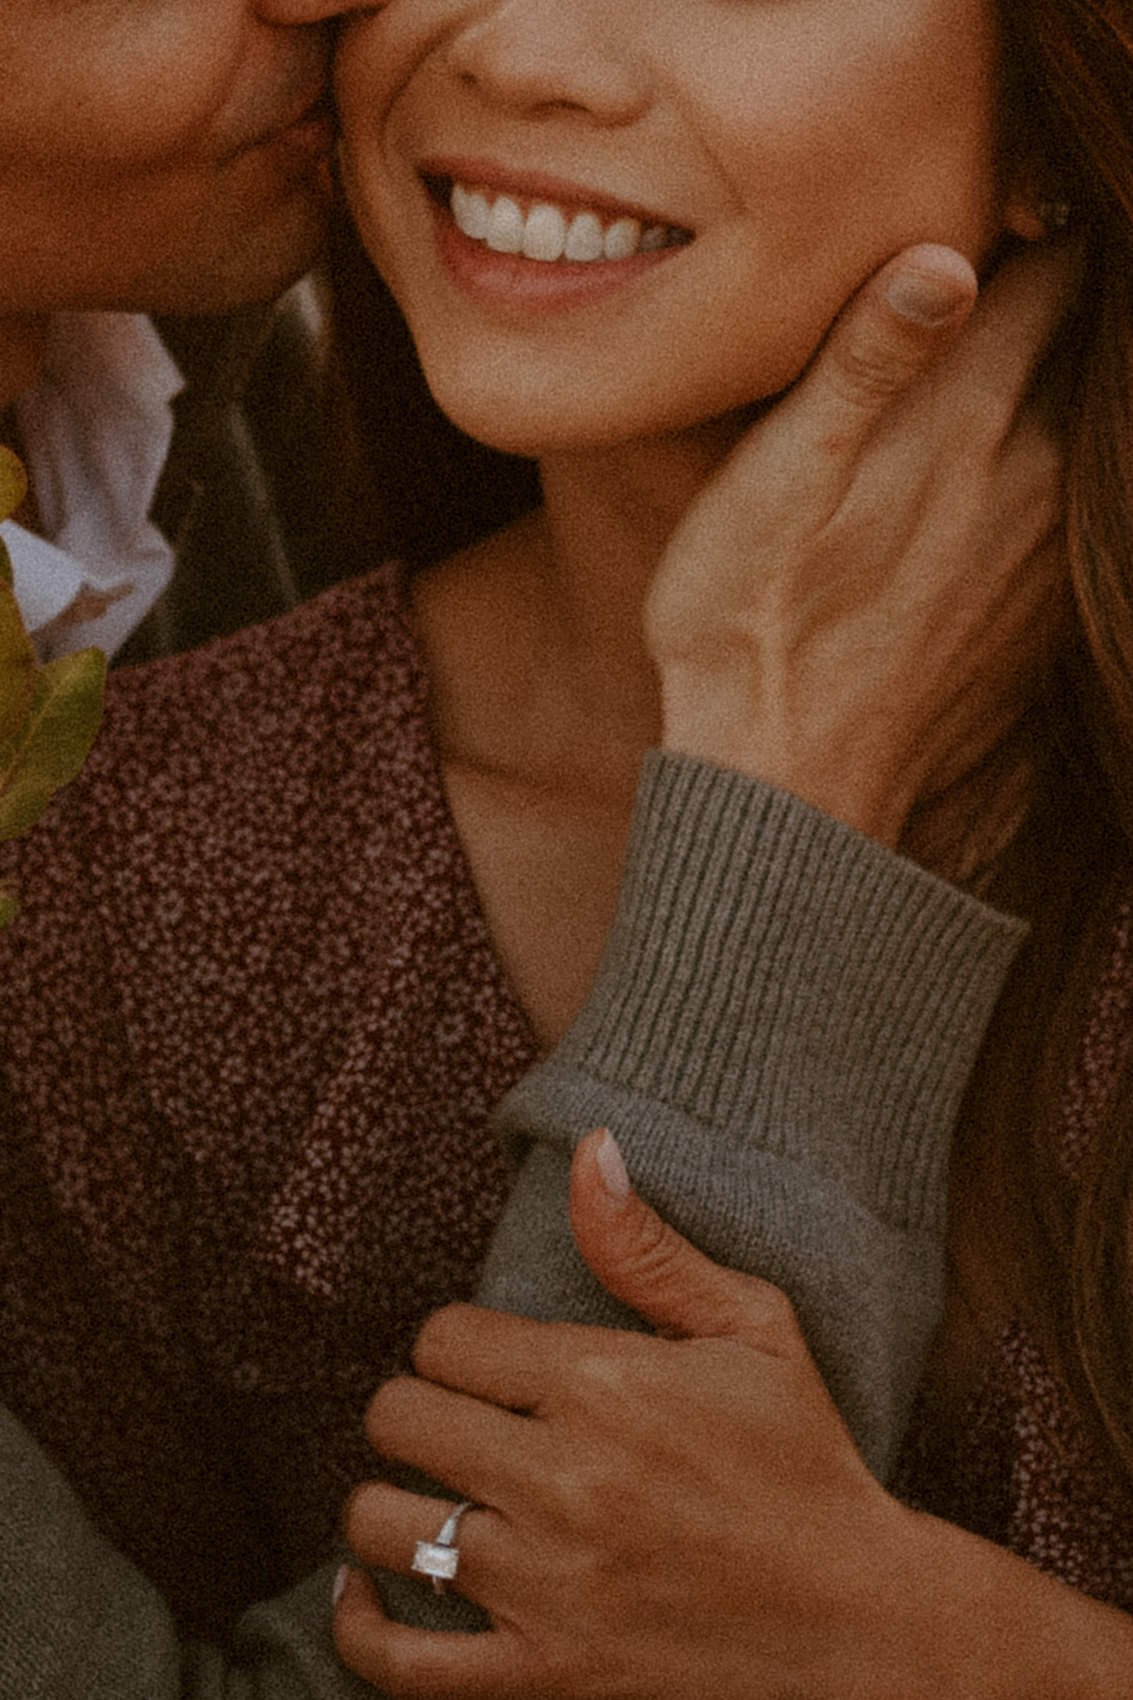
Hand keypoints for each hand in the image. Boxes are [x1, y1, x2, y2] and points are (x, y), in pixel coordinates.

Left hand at [336, 1133, 951, 1699]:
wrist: (858, 1623)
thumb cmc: (803, 1460)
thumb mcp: (750, 1330)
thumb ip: (648, 1247)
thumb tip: (588, 1149)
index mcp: (605, 1383)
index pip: (445, 1338)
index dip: (455, 1342)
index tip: (484, 1361)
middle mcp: (562, 1479)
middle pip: (399, 1416)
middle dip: (417, 1406)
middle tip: (457, 1419)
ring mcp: (546, 1585)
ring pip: (382, 1522)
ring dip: (391, 1500)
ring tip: (430, 1489)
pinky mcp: (542, 1676)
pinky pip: (399, 1660)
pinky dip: (359, 1621)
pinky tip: (367, 1582)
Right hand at [647, 242, 1074, 853]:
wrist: (785, 792)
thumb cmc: (750, 631)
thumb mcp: (774, 485)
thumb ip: (863, 365)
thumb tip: (947, 255)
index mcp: (970, 420)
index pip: (1052, 273)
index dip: (1024, 234)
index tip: (980, 224)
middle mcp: (1039, 476)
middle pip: (1082, 345)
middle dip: (1041, 309)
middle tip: (971, 307)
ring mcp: (1051, 555)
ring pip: (1082, 430)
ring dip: (1043, 400)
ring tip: (960, 411)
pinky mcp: (1042, 621)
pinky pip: (1070, 522)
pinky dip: (1039, 491)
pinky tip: (969, 514)